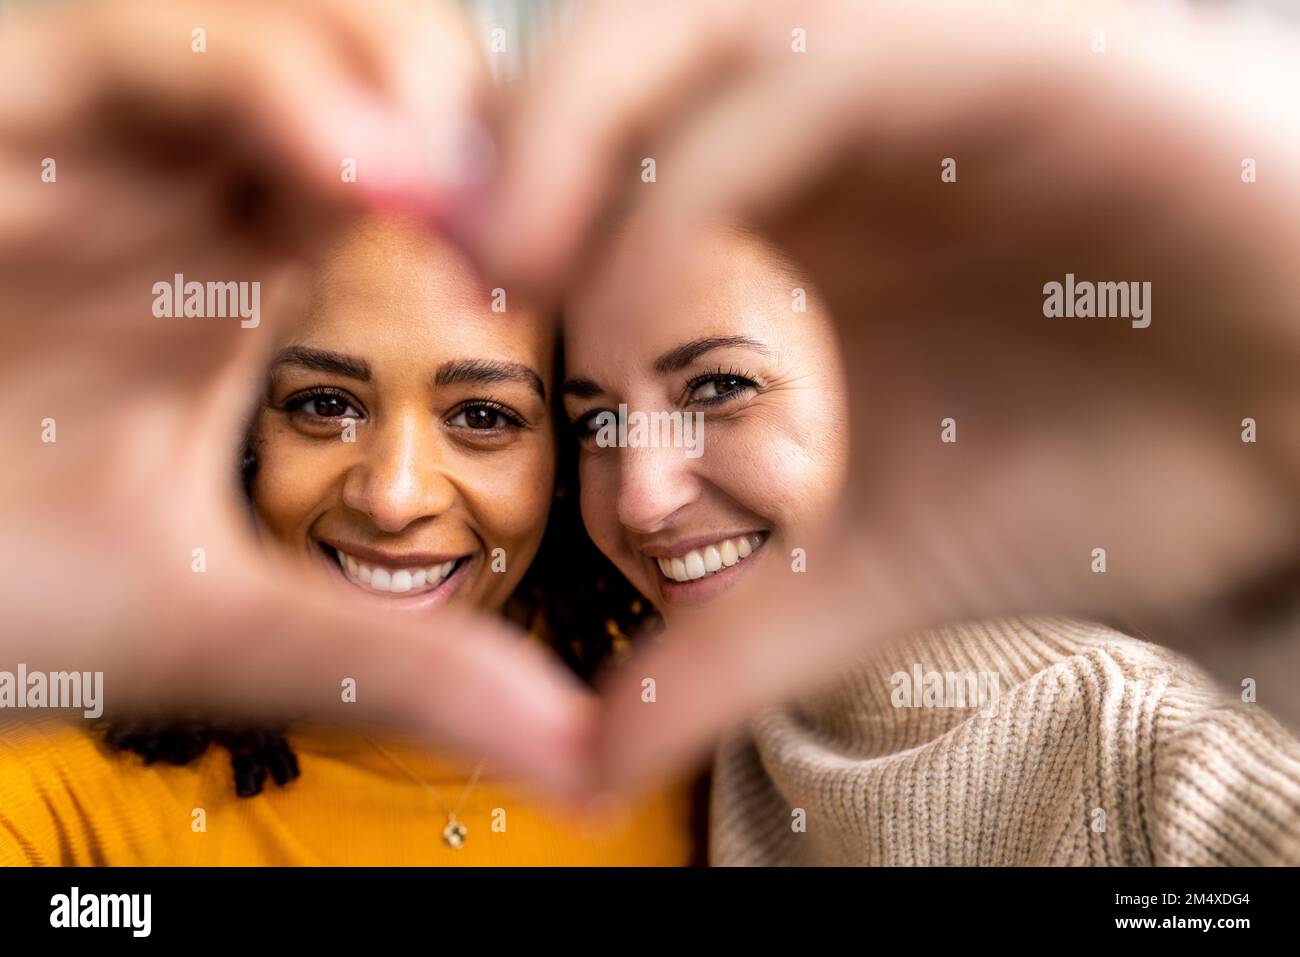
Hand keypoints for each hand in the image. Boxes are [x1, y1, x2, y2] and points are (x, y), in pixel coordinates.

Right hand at [1, 0, 594, 801]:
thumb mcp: (226, 623)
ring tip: (443, 179)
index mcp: (241, 275)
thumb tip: (576, 753)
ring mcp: (93, 144)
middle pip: (357, 65)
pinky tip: (350, 168)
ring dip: (374, 69)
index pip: (411, 175)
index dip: (508, 191)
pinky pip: (125, 39)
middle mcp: (176, 190)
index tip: (579, 251)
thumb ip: (401, 663)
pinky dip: (249, 75)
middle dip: (453, 103)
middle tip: (534, 191)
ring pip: (258, 22)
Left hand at [467, 0, 1299, 789]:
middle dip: (498, 155)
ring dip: (571, 143)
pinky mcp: (1011, 58)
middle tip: (446, 289)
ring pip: (685, 25)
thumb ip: (723, 640)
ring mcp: (913, 68)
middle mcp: (828, 111)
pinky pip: (812, 77)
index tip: (408, 315)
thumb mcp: (864, 568)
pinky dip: (698, 188)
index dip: (474, 207)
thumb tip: (591, 760)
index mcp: (783, 199)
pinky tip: (652, 318)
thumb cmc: (1093, 468)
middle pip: (603, 53)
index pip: (581, 140)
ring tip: (519, 285)